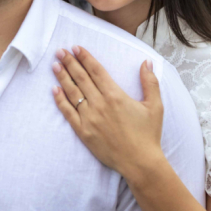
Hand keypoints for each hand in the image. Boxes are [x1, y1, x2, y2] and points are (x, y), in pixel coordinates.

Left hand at [51, 46, 163, 179]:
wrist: (139, 162)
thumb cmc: (148, 134)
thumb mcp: (155, 106)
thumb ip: (150, 82)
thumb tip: (146, 62)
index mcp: (115, 95)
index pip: (96, 71)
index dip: (85, 58)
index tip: (76, 48)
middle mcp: (100, 104)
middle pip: (81, 78)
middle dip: (69, 62)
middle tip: (60, 51)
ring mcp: (89, 118)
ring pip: (72, 93)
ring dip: (62, 77)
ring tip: (55, 65)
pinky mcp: (83, 132)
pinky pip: (68, 113)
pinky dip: (60, 101)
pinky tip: (54, 90)